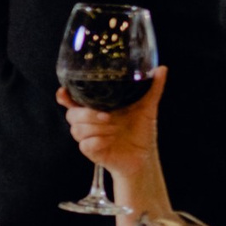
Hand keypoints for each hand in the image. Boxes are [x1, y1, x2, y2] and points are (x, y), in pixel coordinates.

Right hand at [61, 64, 165, 179]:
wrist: (145, 157)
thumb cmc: (141, 131)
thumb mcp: (147, 107)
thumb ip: (152, 88)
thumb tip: (162, 69)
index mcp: (96, 108)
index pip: (72, 100)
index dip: (64, 96)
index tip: (64, 93)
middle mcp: (89, 122)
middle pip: (71, 114)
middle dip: (87, 114)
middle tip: (107, 116)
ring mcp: (89, 137)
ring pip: (77, 129)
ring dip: (96, 128)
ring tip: (114, 129)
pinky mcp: (92, 152)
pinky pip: (85, 145)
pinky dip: (97, 141)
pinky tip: (110, 140)